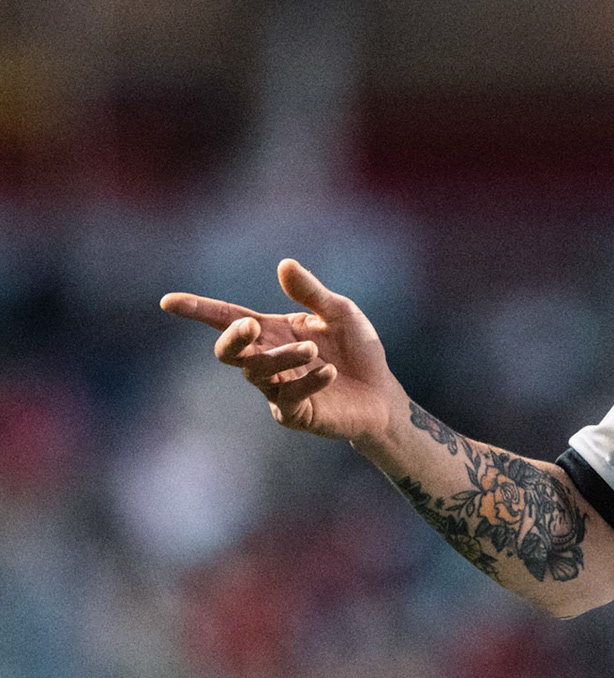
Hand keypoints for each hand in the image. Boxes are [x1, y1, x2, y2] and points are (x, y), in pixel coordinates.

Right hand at [160, 259, 405, 442]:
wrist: (381, 393)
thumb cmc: (356, 350)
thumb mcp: (340, 313)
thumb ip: (311, 293)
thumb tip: (284, 264)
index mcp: (273, 332)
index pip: (228, 318)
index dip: (199, 310)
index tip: (169, 302)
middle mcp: (268, 360)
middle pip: (229, 352)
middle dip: (233, 339)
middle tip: (251, 326)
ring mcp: (278, 389)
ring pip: (259, 373)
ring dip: (282, 357)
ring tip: (312, 348)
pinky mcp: (296, 413)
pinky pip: (290, 397)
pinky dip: (309, 382)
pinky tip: (330, 373)